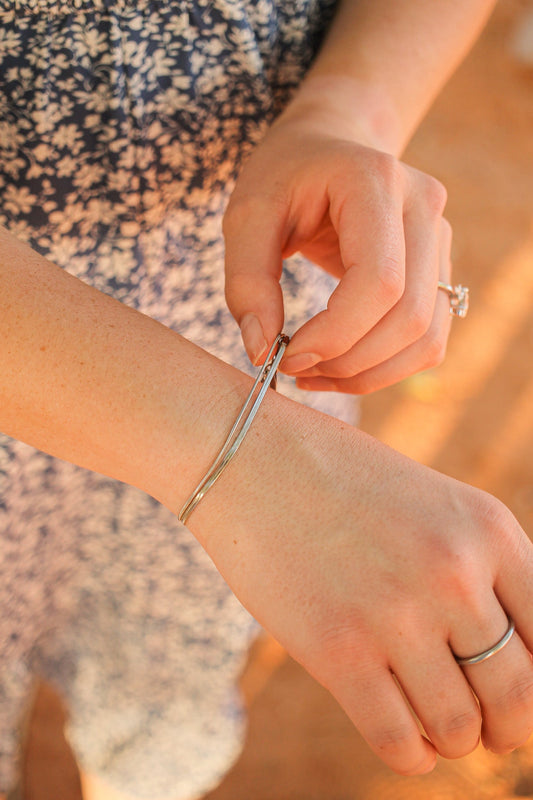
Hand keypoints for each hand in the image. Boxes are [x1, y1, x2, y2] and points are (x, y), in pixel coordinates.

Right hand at [190, 394, 532, 773]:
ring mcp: (395, 611)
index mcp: (490, 529)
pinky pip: (400, 742)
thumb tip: (513, 667)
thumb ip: (479, 573)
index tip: (515, 697)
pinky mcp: (337, 650)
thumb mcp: (434, 506)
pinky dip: (412, 756)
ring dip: (456, 739)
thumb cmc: (343, 482)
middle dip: (507, 727)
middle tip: (486, 728)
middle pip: (518, 695)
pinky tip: (407, 740)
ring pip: (460, 727)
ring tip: (438, 725)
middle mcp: (454, 571)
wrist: (253, 458)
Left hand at [224, 83, 452, 393]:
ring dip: (369, 374)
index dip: (336, 334)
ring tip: (314, 373)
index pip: (379, 281)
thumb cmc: (283, 176)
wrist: (327, 147)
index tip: (286, 357)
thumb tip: (261, 352)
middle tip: (294, 367)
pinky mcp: (439, 269)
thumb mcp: (246, 216)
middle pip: (409, 317)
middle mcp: (424, 208)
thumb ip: (247, 282)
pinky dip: (385, 368)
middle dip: (348, 361)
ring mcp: (441, 239)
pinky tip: (340, 365)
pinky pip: (428, 340)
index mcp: (376, 182)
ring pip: (425, 338)